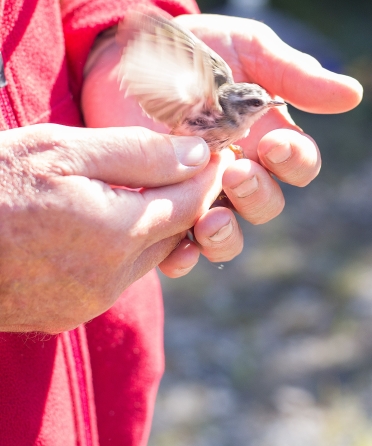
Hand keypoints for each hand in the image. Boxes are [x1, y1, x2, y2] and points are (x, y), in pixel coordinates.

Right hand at [0, 123, 231, 332]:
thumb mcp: (64, 149)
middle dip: (186, 196)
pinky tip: (108, 217)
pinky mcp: (66, 312)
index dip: (208, 173)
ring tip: (147, 183)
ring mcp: (86, 301)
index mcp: (114, 234)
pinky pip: (116, 276)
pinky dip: (124, 245)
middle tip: (188, 161)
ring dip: (155, 221)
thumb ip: (138, 153)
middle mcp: (109, 279)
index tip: (217, 149)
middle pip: (173, 232)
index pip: (190, 202)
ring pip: (147, 256)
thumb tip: (198, 155)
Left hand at [81, 13, 361, 270]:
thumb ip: (293, 74)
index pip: (300, 164)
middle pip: (267, 204)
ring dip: (227, 235)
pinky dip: (182, 256)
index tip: (276, 144)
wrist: (128, 55)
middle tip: (236, 171)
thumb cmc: (195, 48)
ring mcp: (198, 190)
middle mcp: (238, 170)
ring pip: (228, 233)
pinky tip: (179, 252)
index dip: (296, 162)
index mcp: (267, 136)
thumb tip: (353, 94)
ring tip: (212, 221)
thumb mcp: (247, 49)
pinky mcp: (158, 202)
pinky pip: (176, 244)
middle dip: (258, 194)